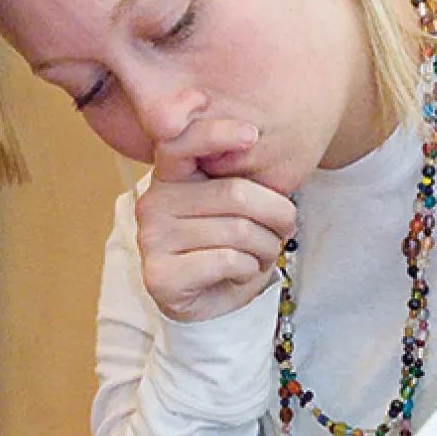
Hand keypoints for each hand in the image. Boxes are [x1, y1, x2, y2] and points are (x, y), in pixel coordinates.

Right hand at [135, 119, 295, 322]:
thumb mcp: (234, 205)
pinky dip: (250, 269)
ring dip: (266, 248)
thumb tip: (261, 151)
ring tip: (262, 255)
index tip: (252, 135)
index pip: (183, 143)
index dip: (217, 133)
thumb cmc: (226, 246)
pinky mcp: (161, 275)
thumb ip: (240, 178)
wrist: (209, 302)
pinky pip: (229, 261)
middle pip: (236, 194)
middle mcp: (154, 202)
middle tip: (284, 231)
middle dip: (276, 215)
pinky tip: (242, 273)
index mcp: (170, 175)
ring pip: (239, 231)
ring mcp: (152, 239)